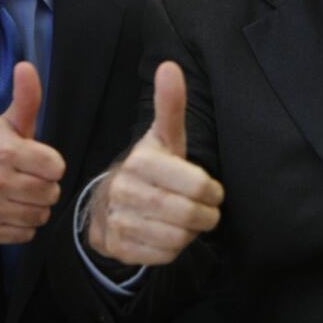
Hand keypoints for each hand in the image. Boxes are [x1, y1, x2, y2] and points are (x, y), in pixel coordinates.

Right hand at [0, 62, 64, 246]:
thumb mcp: (10, 123)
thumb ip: (26, 98)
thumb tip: (26, 66)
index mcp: (3, 151)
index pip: (56, 167)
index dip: (50, 164)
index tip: (36, 160)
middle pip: (51, 193)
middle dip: (45, 186)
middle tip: (28, 178)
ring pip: (41, 215)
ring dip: (35, 206)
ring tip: (19, 193)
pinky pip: (27, 234)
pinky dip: (23, 225)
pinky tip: (9, 210)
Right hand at [87, 61, 222, 264]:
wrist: (109, 202)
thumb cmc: (150, 167)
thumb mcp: (164, 136)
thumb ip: (170, 104)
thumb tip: (169, 66)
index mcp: (141, 161)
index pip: (199, 185)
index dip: (214, 192)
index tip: (214, 192)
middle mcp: (124, 191)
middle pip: (189, 214)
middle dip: (206, 216)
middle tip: (208, 211)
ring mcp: (117, 220)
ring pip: (177, 238)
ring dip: (190, 233)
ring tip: (188, 221)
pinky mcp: (117, 246)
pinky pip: (162, 256)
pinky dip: (174, 249)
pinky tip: (169, 234)